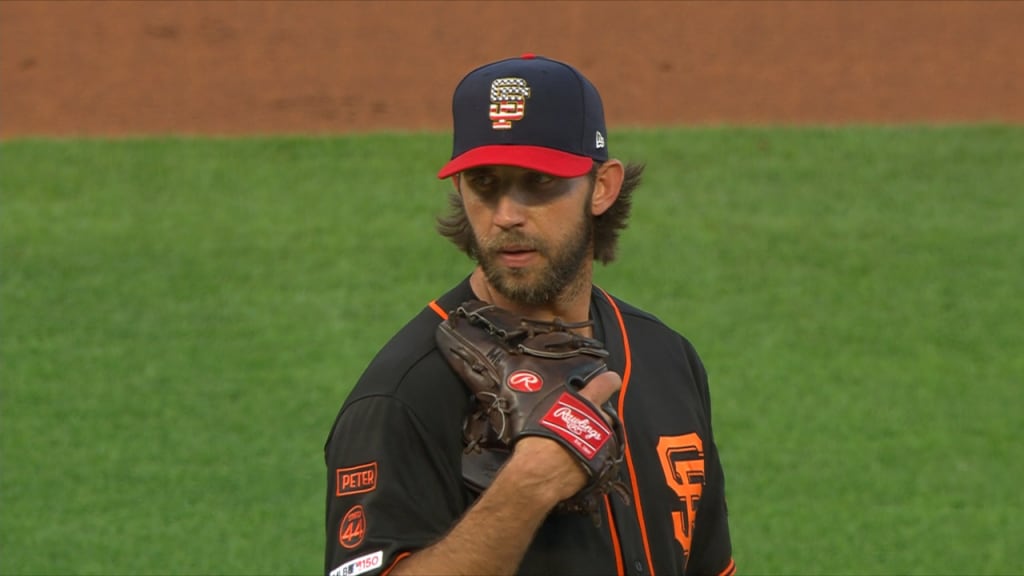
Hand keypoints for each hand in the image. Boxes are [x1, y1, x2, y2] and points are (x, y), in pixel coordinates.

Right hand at [503, 371, 622, 506]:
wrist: (541, 474)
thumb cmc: (536, 440)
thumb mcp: (540, 411)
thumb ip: (556, 404)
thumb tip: (553, 401)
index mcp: (585, 402)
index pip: (606, 383)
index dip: (609, 381)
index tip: (612, 381)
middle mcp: (599, 419)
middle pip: (606, 413)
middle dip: (596, 417)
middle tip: (578, 424)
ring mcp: (605, 442)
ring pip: (605, 435)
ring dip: (595, 437)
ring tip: (575, 445)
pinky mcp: (604, 463)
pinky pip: (602, 455)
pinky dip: (594, 456)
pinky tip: (577, 461)